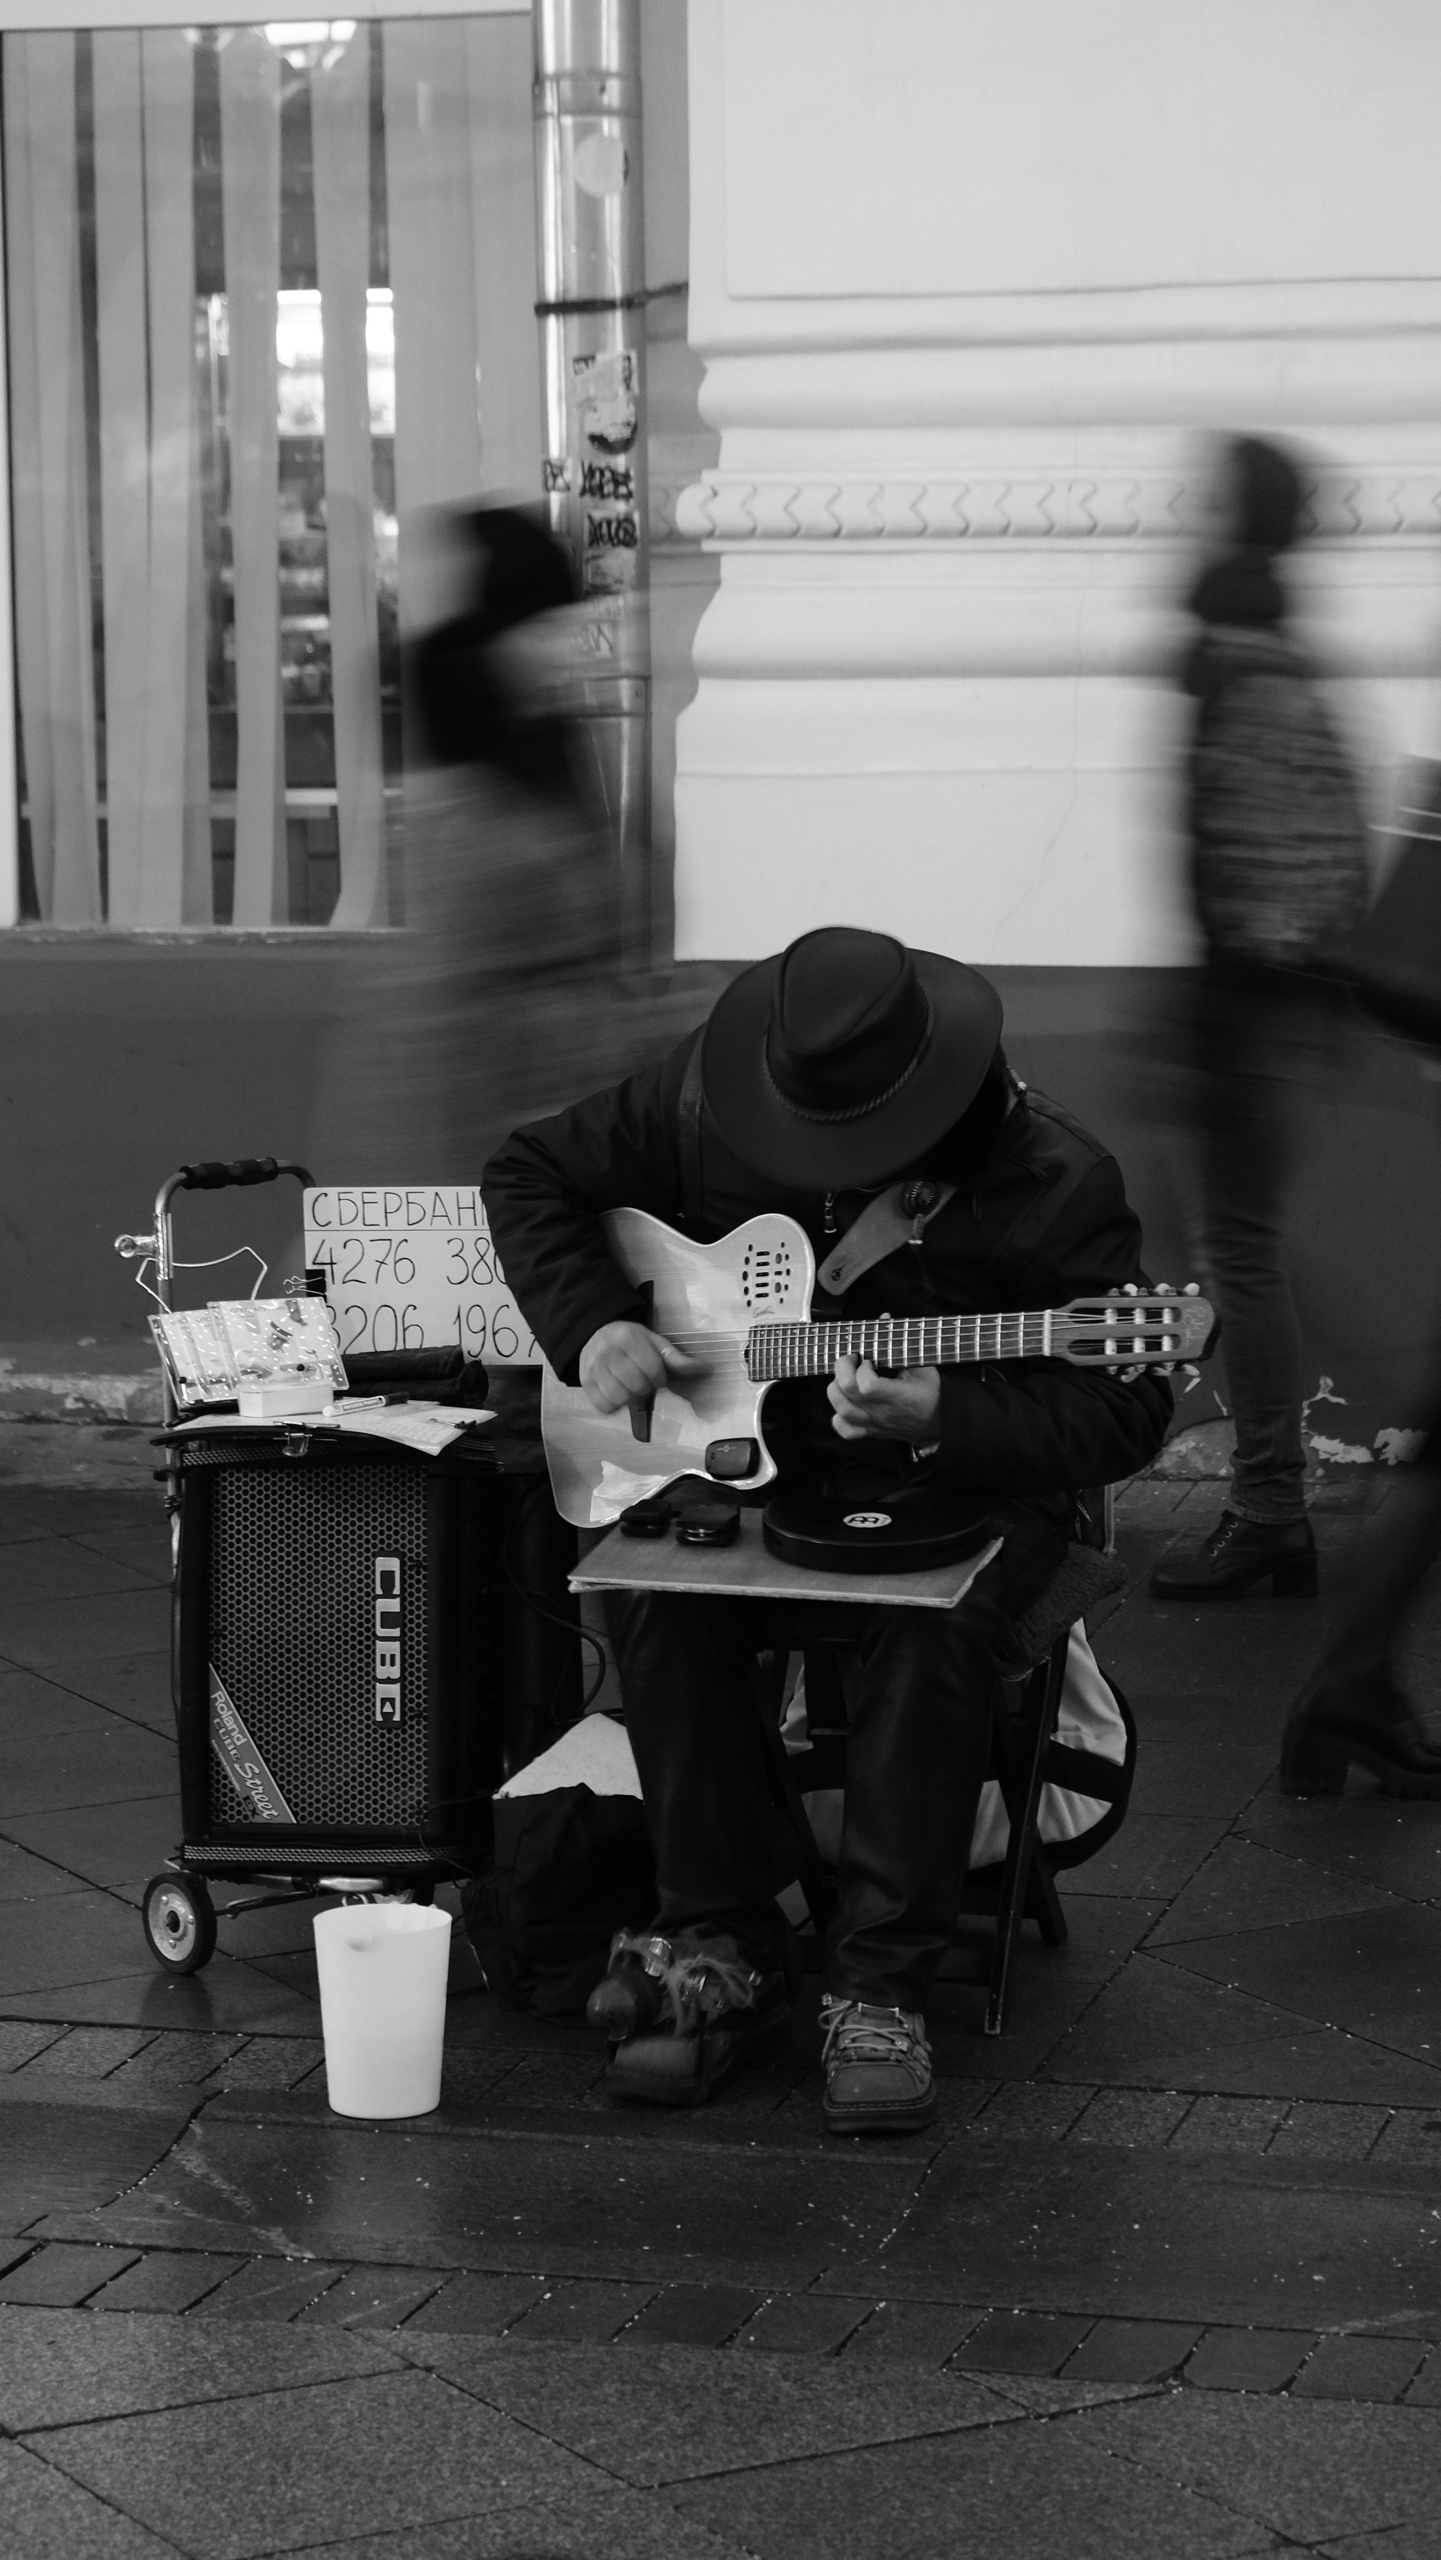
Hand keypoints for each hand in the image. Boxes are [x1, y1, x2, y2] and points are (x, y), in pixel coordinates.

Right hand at [578, 1320, 698, 1417]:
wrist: (594, 1332)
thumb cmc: (629, 1339)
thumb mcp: (653, 1341)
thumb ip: (675, 1358)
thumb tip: (705, 1368)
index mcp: (628, 1338)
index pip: (653, 1370)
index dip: (660, 1379)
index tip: (657, 1376)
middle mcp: (607, 1351)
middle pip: (637, 1385)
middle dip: (645, 1388)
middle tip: (643, 1382)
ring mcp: (592, 1367)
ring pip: (619, 1397)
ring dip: (630, 1398)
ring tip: (631, 1388)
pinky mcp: (584, 1382)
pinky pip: (603, 1405)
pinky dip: (613, 1405)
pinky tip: (617, 1394)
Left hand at [828, 1355, 940, 1444]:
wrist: (939, 1423)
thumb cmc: (931, 1392)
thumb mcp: (923, 1366)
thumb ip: (901, 1345)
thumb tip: (884, 1318)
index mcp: (896, 1396)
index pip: (866, 1386)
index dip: (862, 1369)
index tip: (870, 1360)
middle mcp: (880, 1412)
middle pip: (846, 1393)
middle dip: (842, 1370)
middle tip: (853, 1360)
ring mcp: (872, 1423)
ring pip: (841, 1409)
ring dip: (837, 1388)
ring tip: (847, 1378)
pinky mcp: (869, 1430)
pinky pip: (844, 1430)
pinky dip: (838, 1416)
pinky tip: (847, 1402)